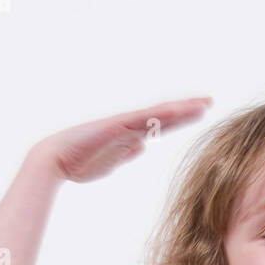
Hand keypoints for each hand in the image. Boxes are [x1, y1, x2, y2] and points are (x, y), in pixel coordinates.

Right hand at [30, 97, 212, 182]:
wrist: (55, 160)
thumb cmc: (79, 162)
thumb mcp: (112, 161)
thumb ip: (126, 152)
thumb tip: (142, 147)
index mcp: (130, 136)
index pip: (161, 125)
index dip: (180, 119)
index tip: (199, 114)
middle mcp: (130, 127)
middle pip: (164, 116)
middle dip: (187, 110)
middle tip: (209, 102)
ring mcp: (124, 125)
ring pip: (159, 115)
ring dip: (181, 109)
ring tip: (203, 104)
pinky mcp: (117, 127)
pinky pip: (144, 119)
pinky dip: (162, 114)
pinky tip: (178, 110)